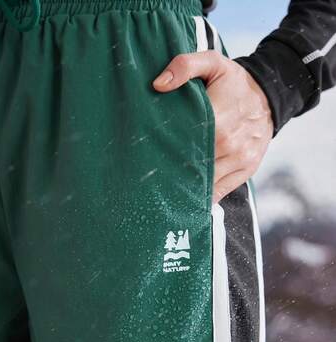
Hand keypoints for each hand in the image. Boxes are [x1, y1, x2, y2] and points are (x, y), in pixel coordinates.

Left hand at [152, 51, 273, 203]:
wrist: (272, 95)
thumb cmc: (235, 82)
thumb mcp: (213, 63)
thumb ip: (184, 66)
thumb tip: (158, 84)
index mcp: (218, 119)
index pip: (184, 143)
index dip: (165, 151)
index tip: (150, 157)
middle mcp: (229, 144)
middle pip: (192, 166)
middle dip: (172, 172)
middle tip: (152, 177)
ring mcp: (239, 159)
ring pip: (206, 182)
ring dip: (187, 187)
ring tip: (166, 189)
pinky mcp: (246, 170)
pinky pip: (221, 191)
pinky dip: (205, 197)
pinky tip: (188, 197)